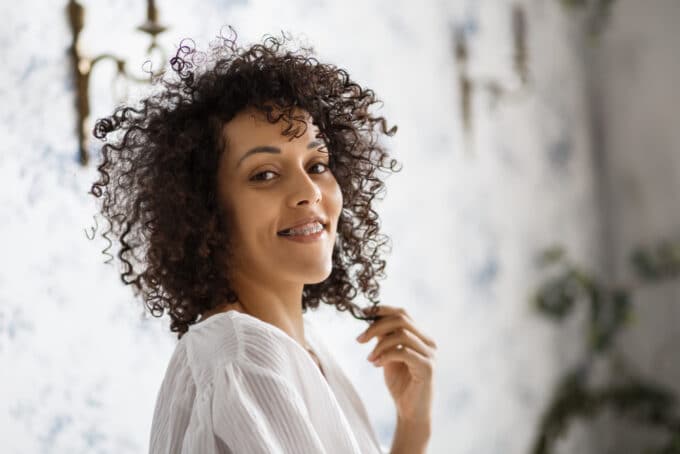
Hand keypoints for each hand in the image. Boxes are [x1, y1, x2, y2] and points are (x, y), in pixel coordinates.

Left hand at [356, 305, 436, 424]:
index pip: (402, 313)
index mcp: (421, 336)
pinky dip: (385, 355)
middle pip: (401, 320)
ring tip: (369, 358)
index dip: (382, 310)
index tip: (362, 313)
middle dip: (376, 326)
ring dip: (380, 345)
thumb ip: (384, 338)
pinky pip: (403, 352)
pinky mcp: (427, 367)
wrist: (410, 411)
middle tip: (359, 339)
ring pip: (402, 335)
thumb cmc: (400, 384)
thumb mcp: (388, 355)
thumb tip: (371, 318)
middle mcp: (429, 342)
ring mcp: (430, 354)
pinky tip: (376, 364)